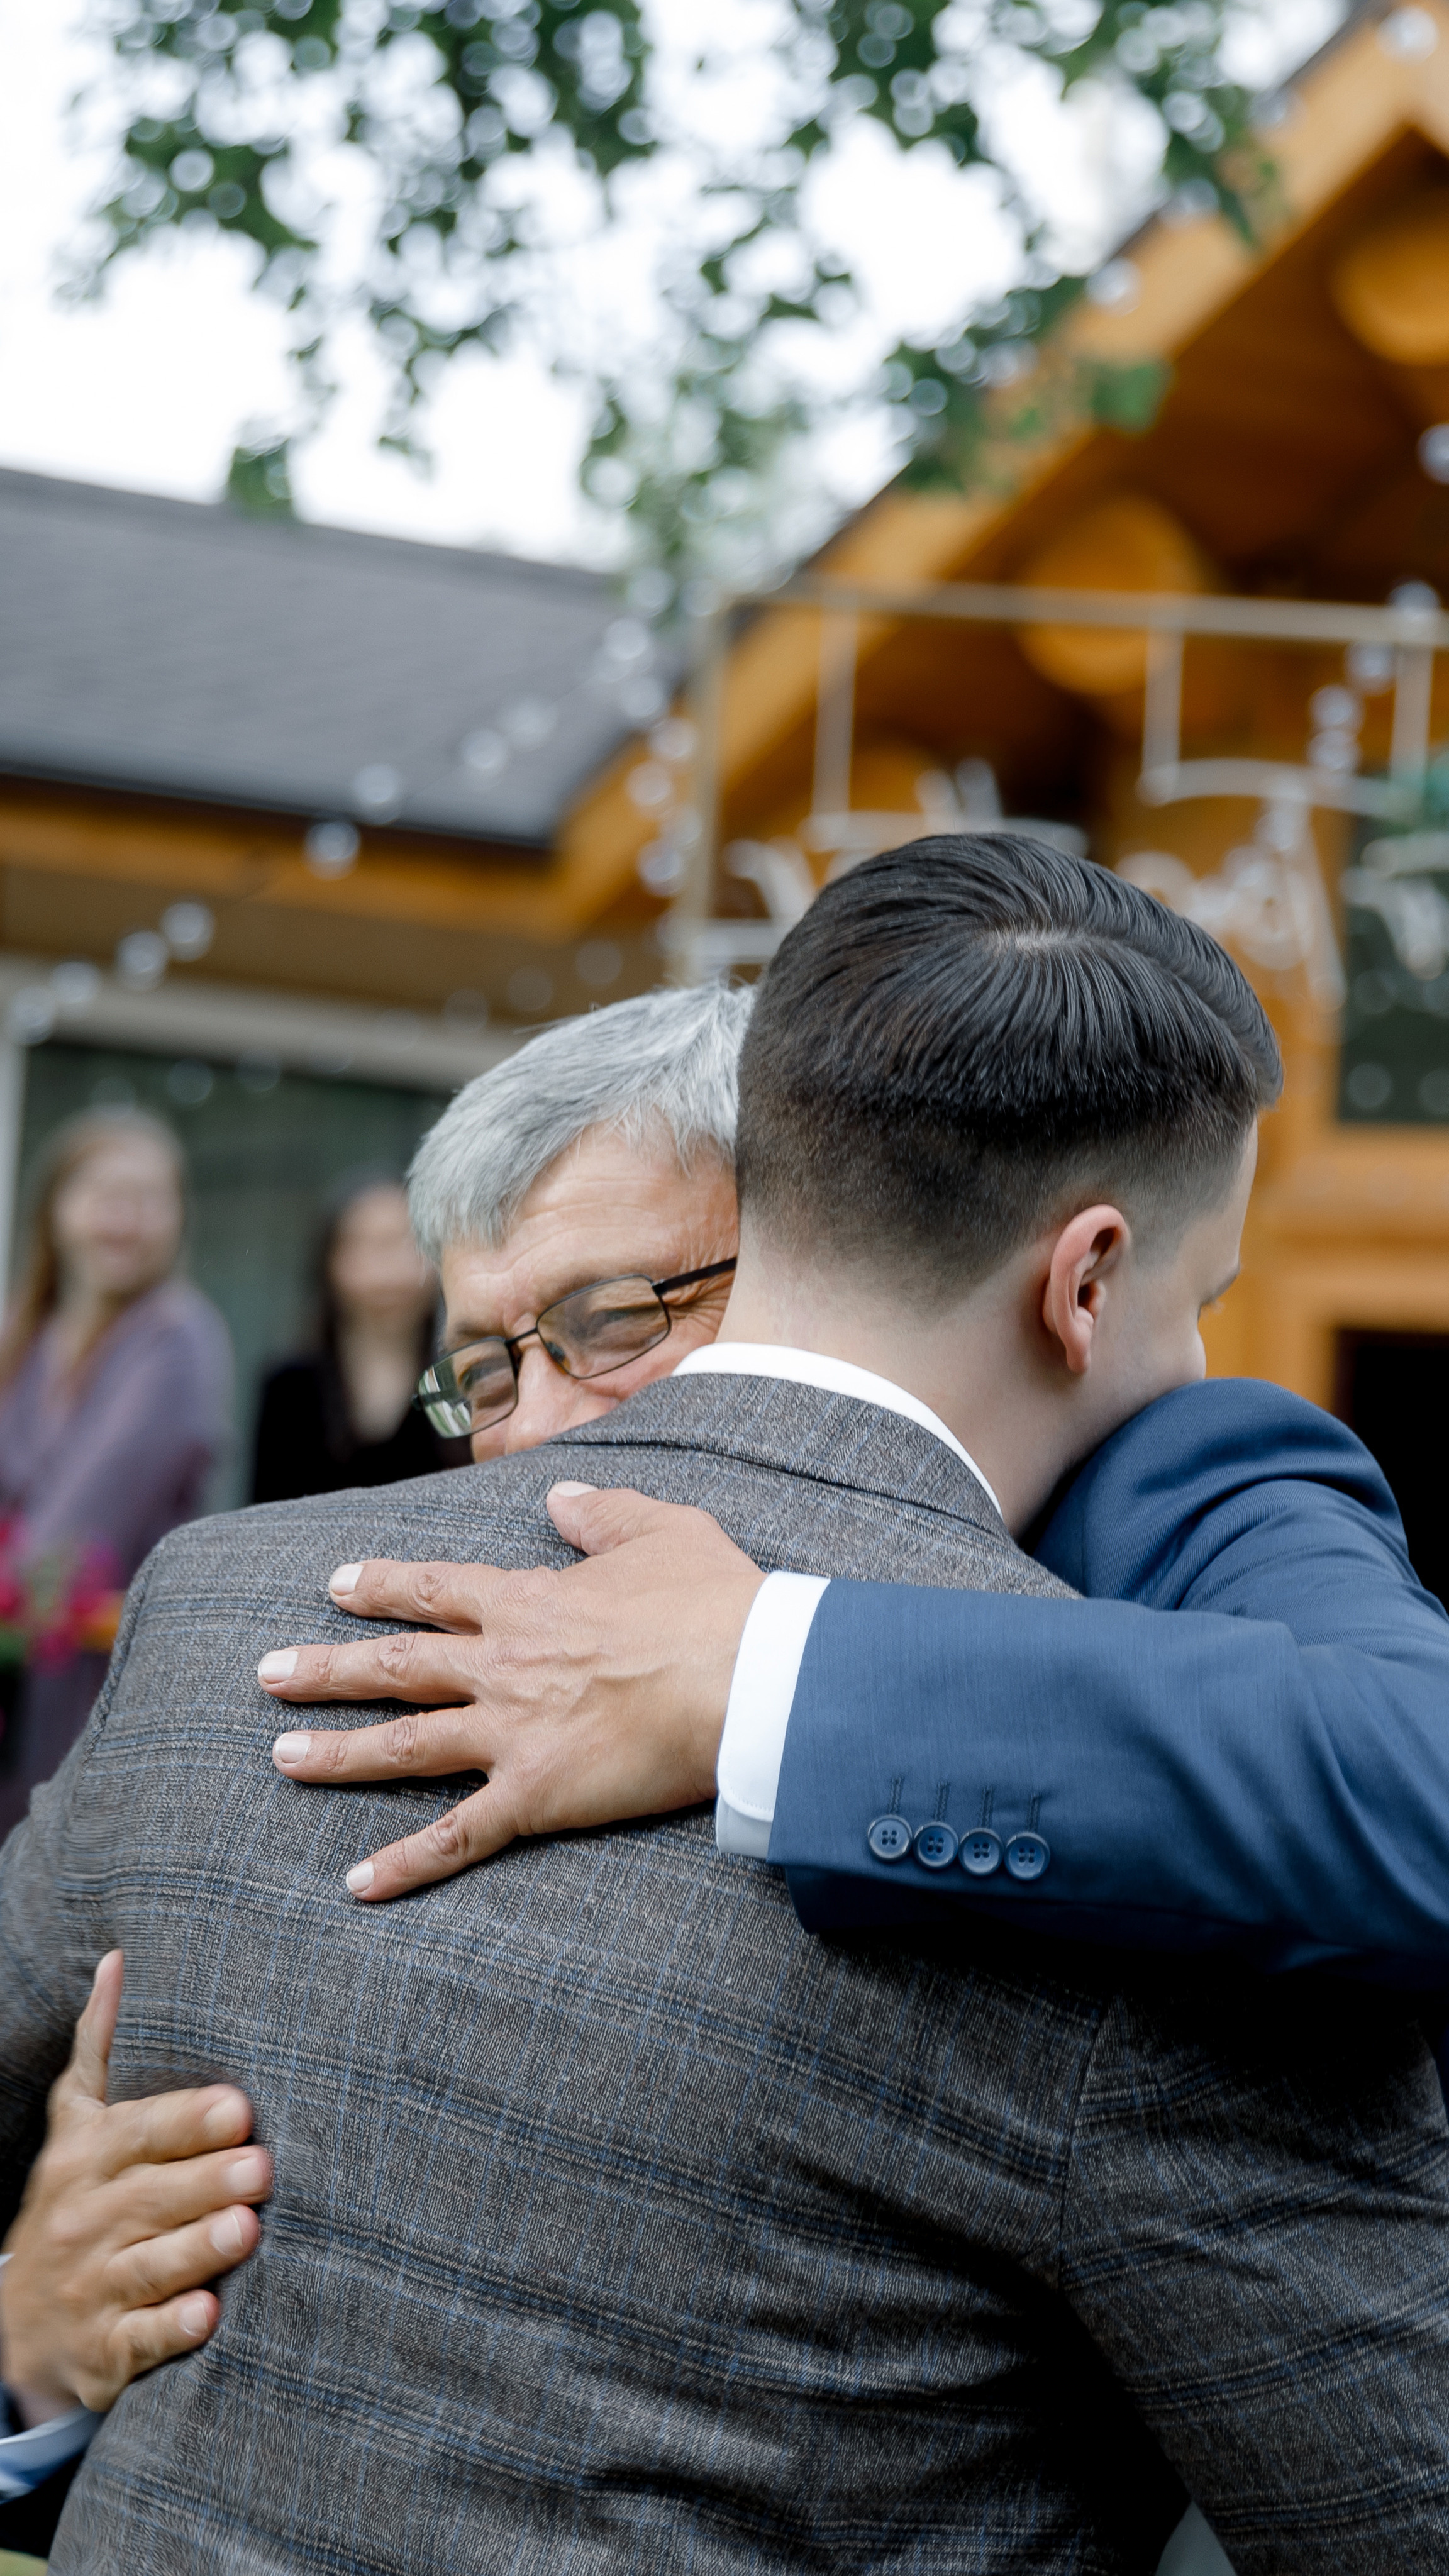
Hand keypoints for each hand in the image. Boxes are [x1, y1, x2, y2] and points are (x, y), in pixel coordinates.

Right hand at [0, 1952, 270, 2423]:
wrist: (16, 2327)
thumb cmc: (74, 2202)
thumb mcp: (75, 2125)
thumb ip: (99, 2046)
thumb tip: (120, 1960)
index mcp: (85, 2159)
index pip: (137, 2133)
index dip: (185, 2121)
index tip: (238, 2107)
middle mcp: (85, 2220)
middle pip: (149, 2198)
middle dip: (206, 2182)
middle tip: (263, 2168)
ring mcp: (93, 2287)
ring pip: (147, 2266)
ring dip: (197, 2249)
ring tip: (247, 2231)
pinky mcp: (106, 2350)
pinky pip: (140, 2339)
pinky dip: (172, 2330)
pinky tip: (210, 2316)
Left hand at [260, 1484, 765, 1901]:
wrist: (750, 1676)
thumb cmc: (717, 1603)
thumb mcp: (662, 1529)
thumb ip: (601, 1511)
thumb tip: (556, 1494)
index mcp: (530, 1602)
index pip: (435, 1591)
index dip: (383, 1586)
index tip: (337, 1585)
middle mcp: (503, 1664)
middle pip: (395, 1666)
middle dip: (325, 1669)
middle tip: (268, 1675)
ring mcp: (512, 1732)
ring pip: (404, 1744)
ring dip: (337, 1753)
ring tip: (280, 1758)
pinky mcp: (537, 1796)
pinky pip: (457, 1836)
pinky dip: (405, 1863)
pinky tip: (357, 1883)